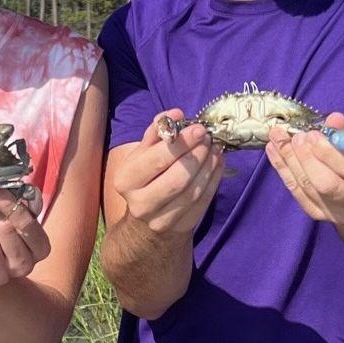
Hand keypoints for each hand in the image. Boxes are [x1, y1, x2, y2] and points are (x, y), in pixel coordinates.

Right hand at [115, 110, 225, 235]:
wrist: (146, 219)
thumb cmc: (146, 177)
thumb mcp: (143, 154)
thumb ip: (157, 132)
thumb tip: (175, 114)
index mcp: (126, 181)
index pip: (155, 160)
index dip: (180, 144)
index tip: (198, 129)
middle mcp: (140, 204)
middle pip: (177, 179)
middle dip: (197, 155)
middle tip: (208, 138)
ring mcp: (161, 221)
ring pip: (192, 192)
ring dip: (208, 167)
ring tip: (215, 149)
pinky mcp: (181, 229)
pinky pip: (202, 203)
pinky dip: (214, 181)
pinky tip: (217, 164)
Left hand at [265, 113, 343, 225]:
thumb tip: (333, 118)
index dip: (327, 151)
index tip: (311, 133)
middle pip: (325, 183)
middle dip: (306, 158)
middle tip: (295, 137)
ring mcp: (336, 214)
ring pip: (307, 188)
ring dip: (289, 161)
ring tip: (277, 138)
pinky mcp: (318, 215)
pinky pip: (296, 193)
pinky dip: (283, 170)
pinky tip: (273, 151)